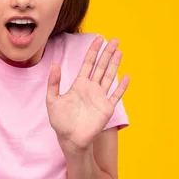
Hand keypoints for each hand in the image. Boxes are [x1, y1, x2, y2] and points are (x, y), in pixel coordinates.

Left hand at [46, 36, 129, 151]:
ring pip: (109, 76)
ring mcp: (100, 97)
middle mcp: (91, 88)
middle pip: (101, 66)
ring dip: (115, 64)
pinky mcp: (106, 109)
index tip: (98, 39)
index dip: (93, 51)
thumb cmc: (60, 121)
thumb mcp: (52, 100)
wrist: (70, 138)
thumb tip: (54, 64)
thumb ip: (54, 82)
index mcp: (79, 84)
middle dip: (107, 53)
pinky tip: (126, 77)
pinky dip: (121, 87)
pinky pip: (115, 95)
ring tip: (120, 51)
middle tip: (114, 40)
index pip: (88, 63)